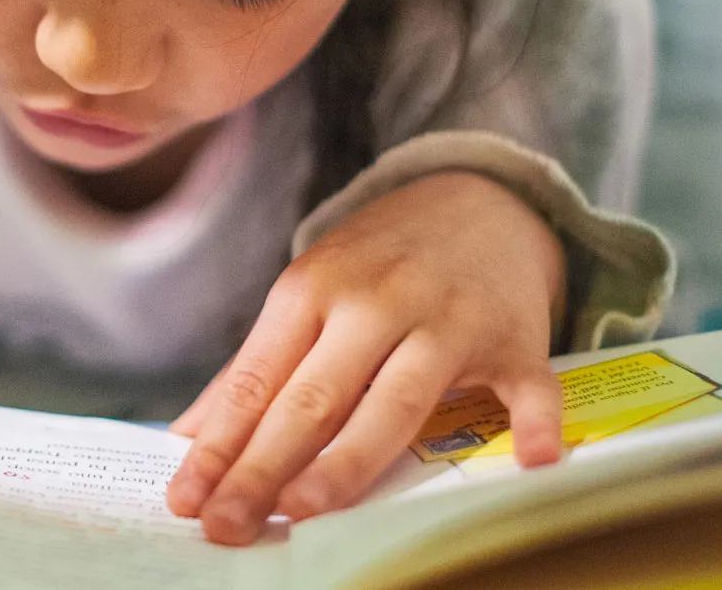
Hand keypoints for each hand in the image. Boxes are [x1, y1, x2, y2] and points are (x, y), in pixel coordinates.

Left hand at [165, 172, 566, 544]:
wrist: (476, 198)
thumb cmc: (377, 262)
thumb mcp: (307, 293)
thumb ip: (253, 369)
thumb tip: (188, 438)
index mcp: (312, 289)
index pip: (257, 380)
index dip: (221, 445)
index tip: (187, 499)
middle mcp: (376, 302)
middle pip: (314, 397)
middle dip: (264, 466)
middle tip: (228, 523)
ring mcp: (448, 320)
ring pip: (397, 400)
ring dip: (349, 458)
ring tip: (305, 510)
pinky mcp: (514, 339)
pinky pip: (528, 386)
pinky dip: (533, 421)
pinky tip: (529, 460)